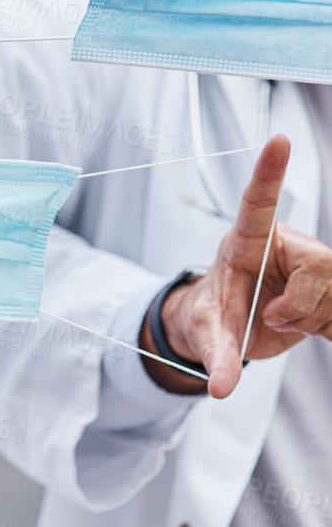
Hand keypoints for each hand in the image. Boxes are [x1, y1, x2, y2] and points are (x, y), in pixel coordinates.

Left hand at [153, 134, 331, 396]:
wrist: (227, 326)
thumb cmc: (212, 312)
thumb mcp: (207, 332)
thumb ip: (216, 356)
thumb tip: (219, 388)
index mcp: (248, 241)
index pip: (258, 203)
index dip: (269, 172)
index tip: (278, 139)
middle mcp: (286, 247)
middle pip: (322, 268)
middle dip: (301, 306)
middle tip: (271, 319)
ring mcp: (314, 267)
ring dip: (312, 321)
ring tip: (280, 321)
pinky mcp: (330, 290)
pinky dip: (329, 329)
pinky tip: (313, 329)